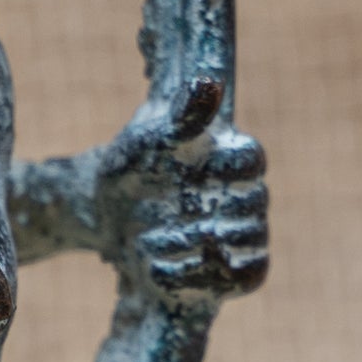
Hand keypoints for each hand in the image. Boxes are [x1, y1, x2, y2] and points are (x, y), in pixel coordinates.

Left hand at [99, 76, 269, 302]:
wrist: (108, 212)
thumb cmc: (132, 167)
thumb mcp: (147, 140)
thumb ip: (182, 116)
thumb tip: (208, 84)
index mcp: (233, 156)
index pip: (250, 158)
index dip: (220, 167)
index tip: (185, 172)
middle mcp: (247, 193)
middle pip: (253, 205)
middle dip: (201, 215)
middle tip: (153, 219)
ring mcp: (246, 232)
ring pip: (249, 242)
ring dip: (195, 247)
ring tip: (148, 245)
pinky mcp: (235, 269)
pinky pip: (247, 277)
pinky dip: (209, 278)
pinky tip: (164, 269)